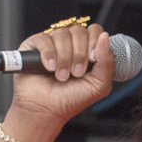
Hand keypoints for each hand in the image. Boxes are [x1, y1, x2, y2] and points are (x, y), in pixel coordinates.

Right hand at [5, 21, 116, 138]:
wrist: (46, 110)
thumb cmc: (71, 99)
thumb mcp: (99, 85)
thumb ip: (107, 61)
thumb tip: (104, 36)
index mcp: (86, 50)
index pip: (94, 30)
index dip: (95, 41)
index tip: (92, 59)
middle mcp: (69, 44)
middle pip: (79, 31)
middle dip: (80, 54)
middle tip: (76, 73)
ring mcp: (52, 43)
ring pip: (62, 34)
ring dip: (64, 58)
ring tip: (61, 76)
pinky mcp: (33, 46)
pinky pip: (44, 38)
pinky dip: (49, 54)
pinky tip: (49, 68)